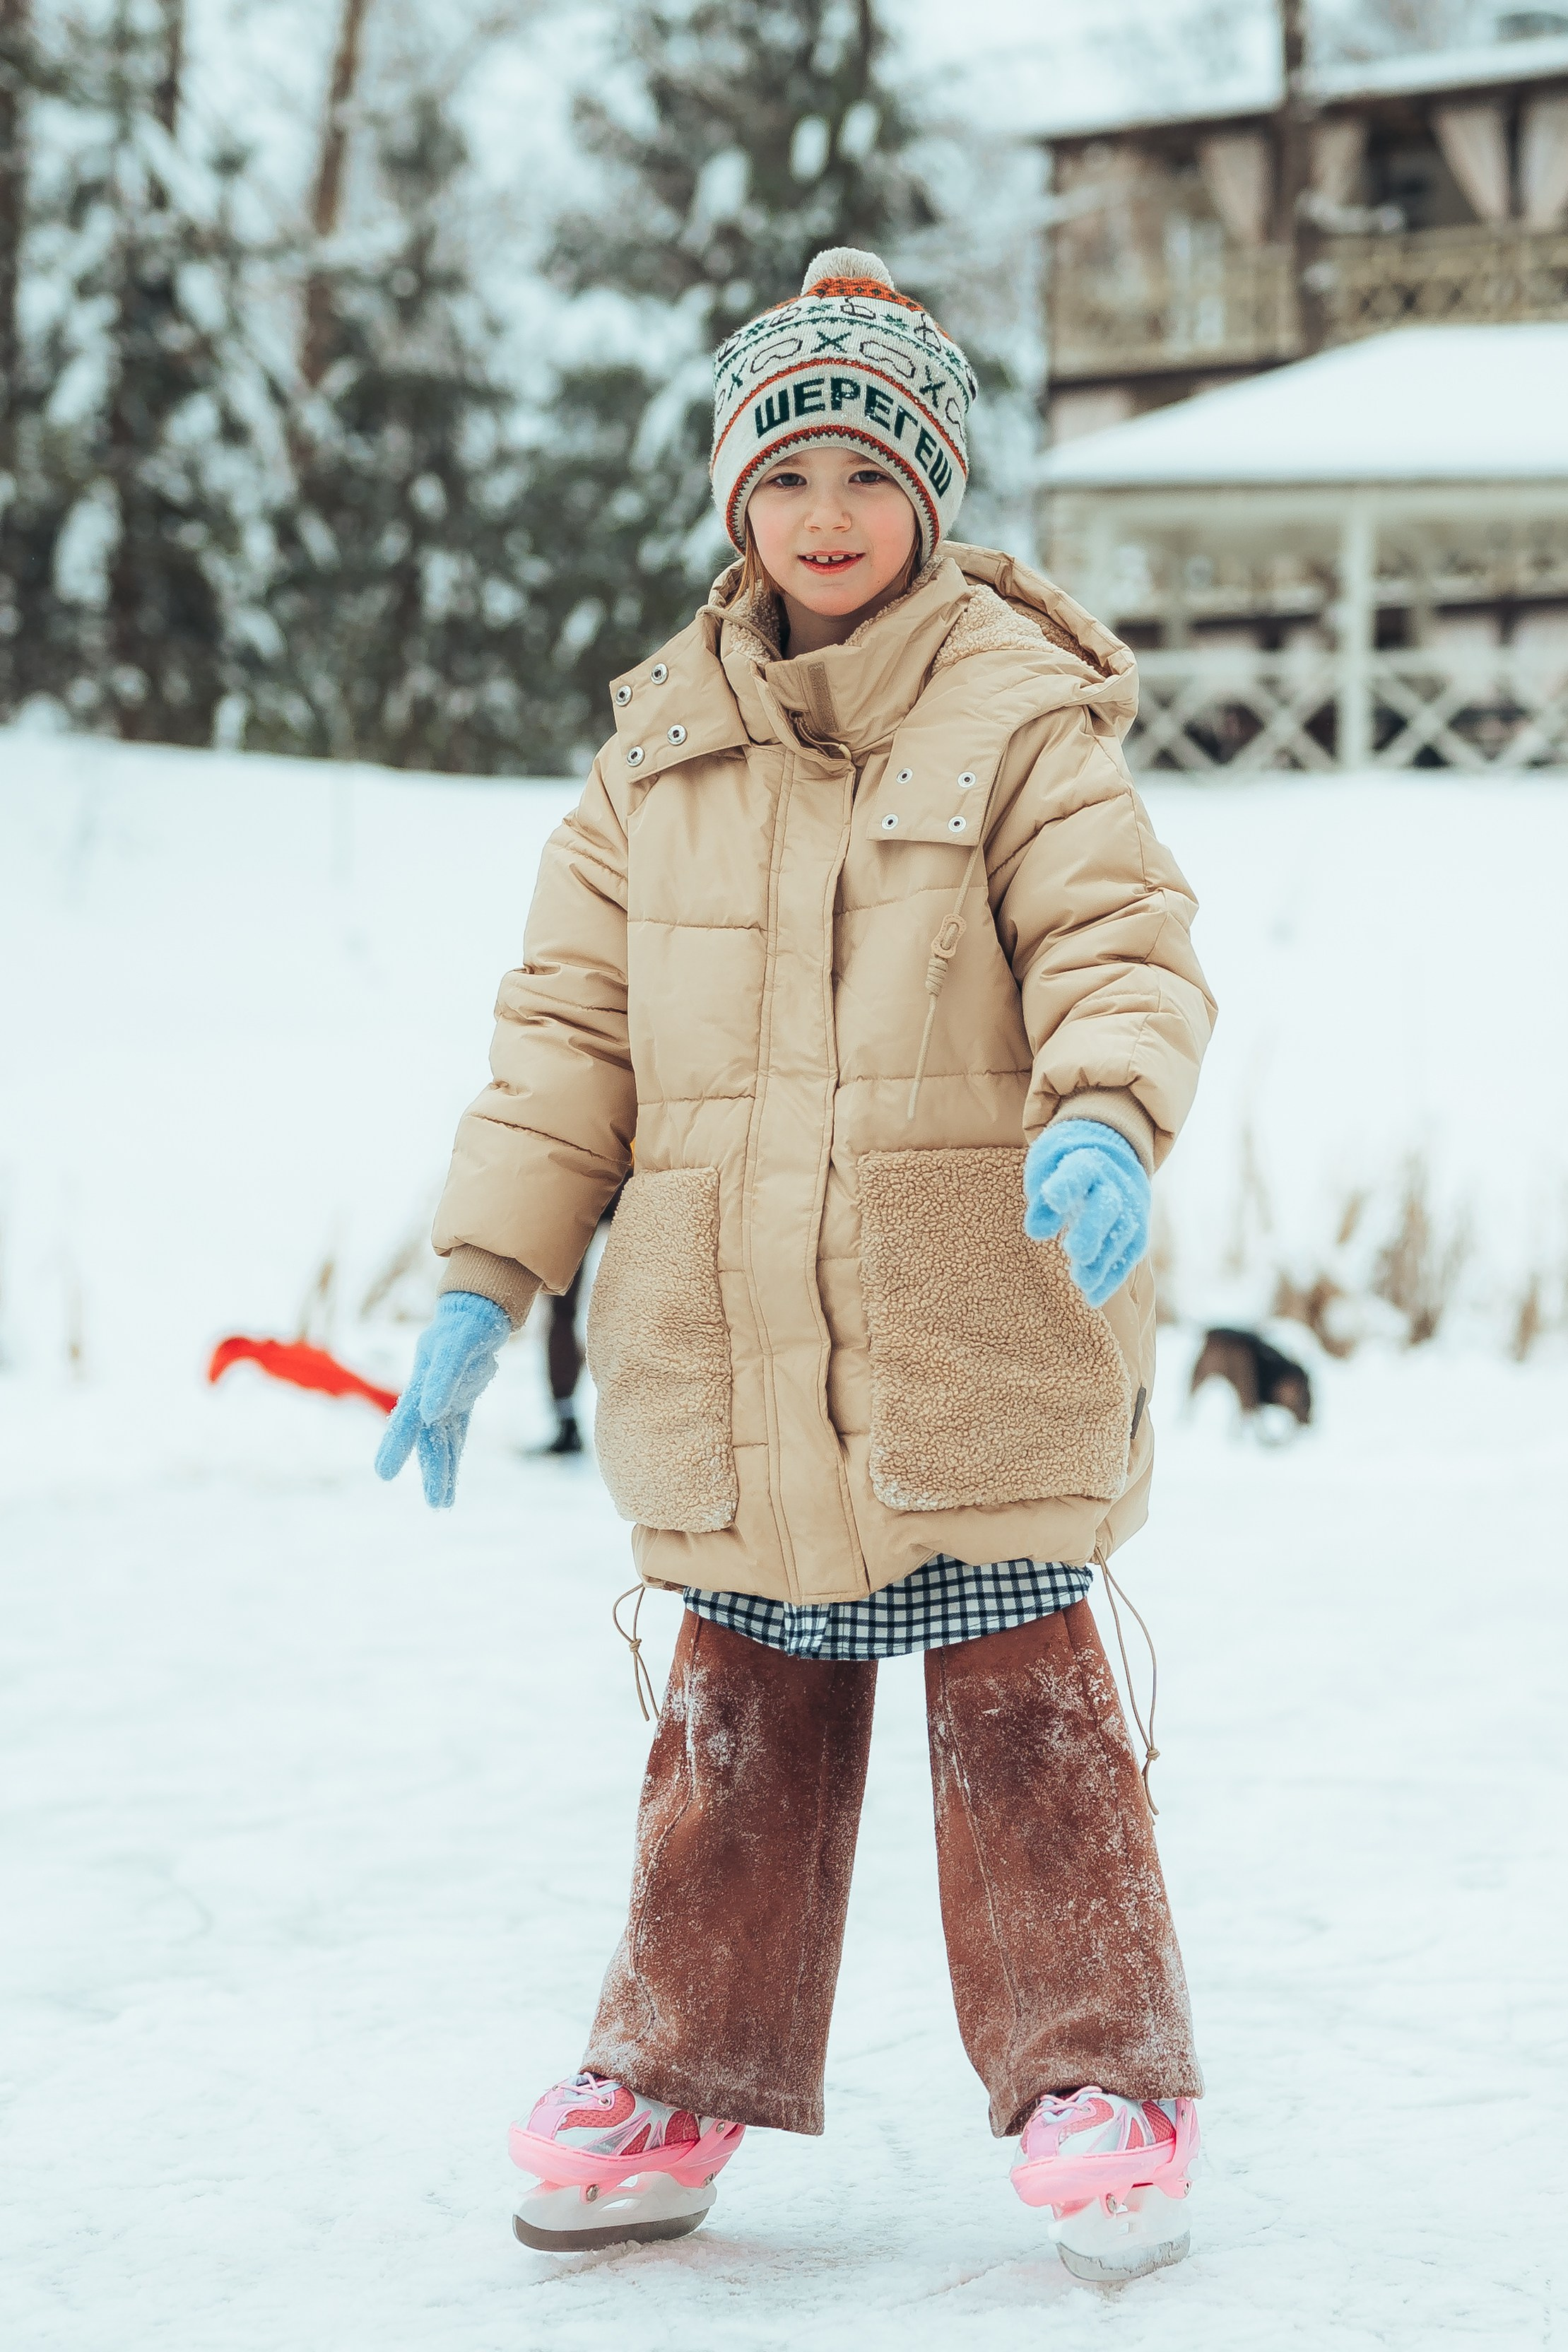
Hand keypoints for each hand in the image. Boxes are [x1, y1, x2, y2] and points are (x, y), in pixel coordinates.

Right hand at [374, 1291, 511, 1506]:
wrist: (475, 1314)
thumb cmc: (464, 1327)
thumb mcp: (458, 1345)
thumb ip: (443, 1378)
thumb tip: (429, 1414)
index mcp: (422, 1383)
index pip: (407, 1419)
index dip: (397, 1444)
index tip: (384, 1473)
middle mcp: (429, 1398)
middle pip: (429, 1439)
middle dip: (433, 1470)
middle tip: (436, 1504)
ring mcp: (444, 1403)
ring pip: (443, 1443)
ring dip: (443, 1472)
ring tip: (442, 1504)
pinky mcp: (459, 1406)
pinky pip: (456, 1437)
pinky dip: (454, 1459)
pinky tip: (450, 1486)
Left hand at [1023, 1119, 1150, 1309]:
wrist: (1111, 1160)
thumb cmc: (1066, 1170)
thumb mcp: (1047, 1171)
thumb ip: (1041, 1200)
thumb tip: (1037, 1231)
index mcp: (1086, 1162)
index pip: (1078, 1171)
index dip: (1066, 1184)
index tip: (1051, 1198)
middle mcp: (1112, 1184)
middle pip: (1107, 1204)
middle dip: (1092, 1228)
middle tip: (1073, 1251)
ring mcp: (1129, 1207)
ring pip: (1122, 1233)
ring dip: (1103, 1259)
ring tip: (1080, 1281)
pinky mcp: (1136, 1231)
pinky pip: (1129, 1254)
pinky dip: (1112, 1277)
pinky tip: (1093, 1297)